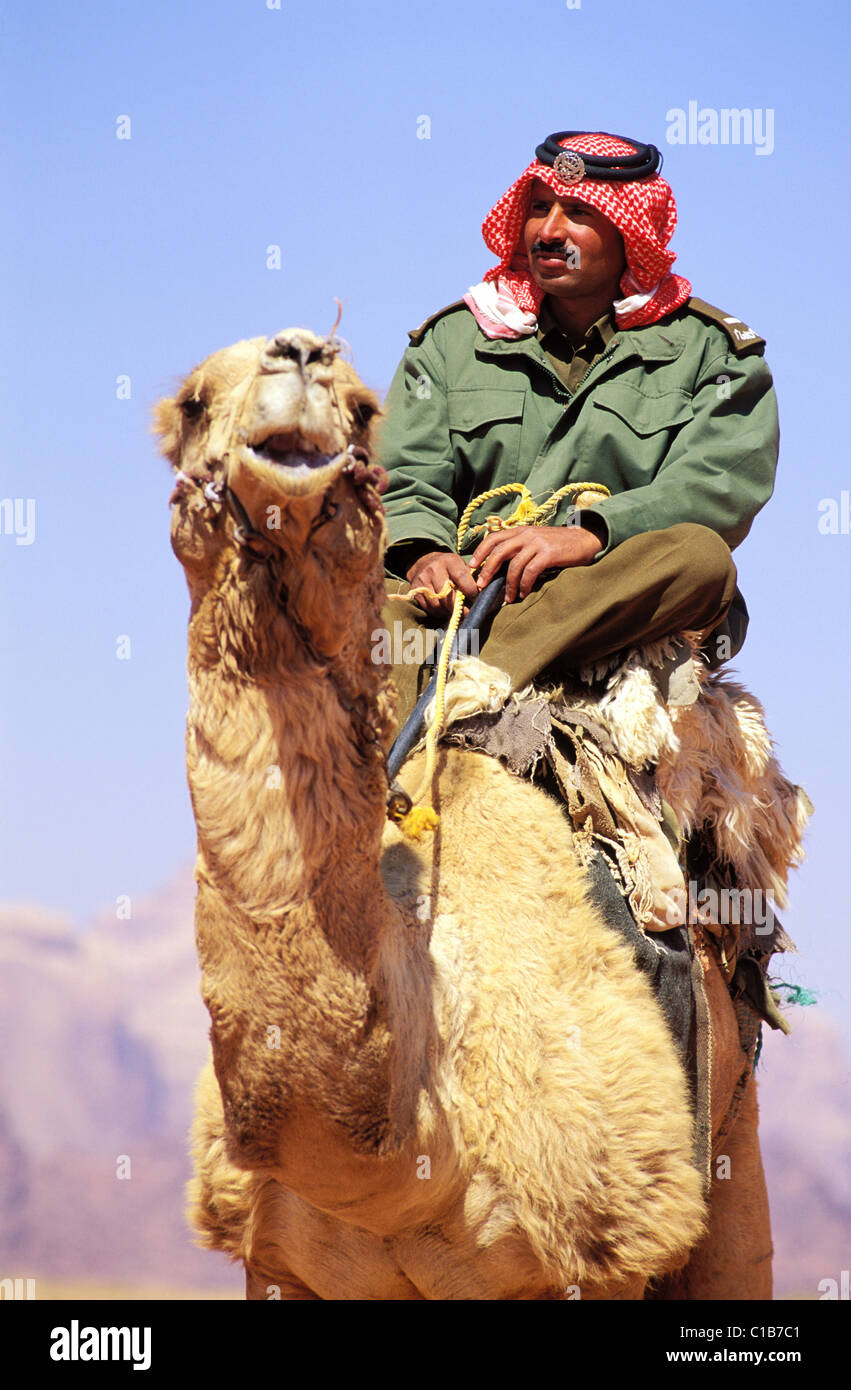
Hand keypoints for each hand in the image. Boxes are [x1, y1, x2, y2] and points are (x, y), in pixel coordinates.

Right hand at [406, 550, 478, 617]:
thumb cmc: (447, 566)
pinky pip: (430, 608)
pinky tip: (446, 610)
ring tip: (457, 612)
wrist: (423, 562)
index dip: (471, 591)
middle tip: (468, 614)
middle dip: (460, 608)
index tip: (477, 601)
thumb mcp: (460, 565)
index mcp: (449, 562)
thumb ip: (470, 578)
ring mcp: (423, 581)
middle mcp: (434, 570)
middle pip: (448, 595)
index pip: (461, 578)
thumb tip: (482, 594)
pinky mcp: (416, 592)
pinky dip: (440, 613)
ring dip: (449, 612)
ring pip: (438, 605)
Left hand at [472, 525, 602, 602]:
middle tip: (481, 585)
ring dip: (509, 585)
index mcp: (521, 531)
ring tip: (508, 598)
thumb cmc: (558, 544)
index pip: (494, 537)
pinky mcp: (548, 554)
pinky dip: (524, 585)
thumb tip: (500, 568)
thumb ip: (520, 548)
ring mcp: (537, 543)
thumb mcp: (536, 541)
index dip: (480, 551)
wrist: (585, 539)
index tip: (472, 566)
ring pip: (514, 565)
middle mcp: (526, 534)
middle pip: (499, 551)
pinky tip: (523, 593)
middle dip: (488, 570)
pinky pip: (530, 571)